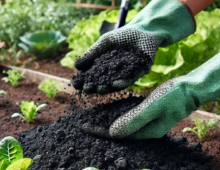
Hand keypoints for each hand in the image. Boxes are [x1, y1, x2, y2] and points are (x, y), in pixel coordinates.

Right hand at [72, 0, 196, 93]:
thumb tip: (76, 66)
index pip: (93, 76)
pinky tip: (116, 84)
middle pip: (103, 82)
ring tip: (100, 89)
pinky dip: (123, 82)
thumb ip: (92, 53)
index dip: (85, 80)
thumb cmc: (123, 35)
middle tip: (88, 89)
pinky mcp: (139, 73)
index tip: (76, 84)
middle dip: (95, 86)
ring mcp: (127, 74)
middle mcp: (115, 73)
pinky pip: (131, 79)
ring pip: (116, 83)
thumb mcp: (104, 43)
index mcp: (105, 67)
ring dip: (108, 87)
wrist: (143, 30)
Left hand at [84, 41, 219, 138]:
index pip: (118, 136)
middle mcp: (145, 129)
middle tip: (84, 123)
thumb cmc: (173, 97)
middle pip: (118, 131)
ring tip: (92, 115)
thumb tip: (112, 133)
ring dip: (107, 119)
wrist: (190, 89)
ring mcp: (147, 121)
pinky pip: (128, 114)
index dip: (101, 133)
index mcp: (146, 132)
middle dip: (101, 128)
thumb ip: (133, 120)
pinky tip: (108, 106)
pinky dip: (117, 111)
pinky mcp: (148, 112)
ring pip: (122, 123)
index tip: (84, 128)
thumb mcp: (153, 107)